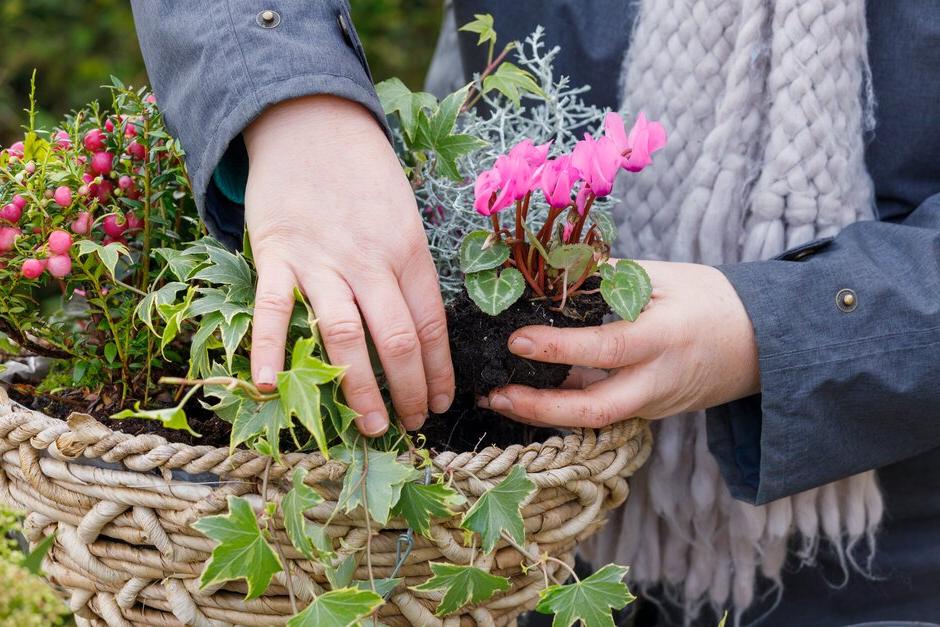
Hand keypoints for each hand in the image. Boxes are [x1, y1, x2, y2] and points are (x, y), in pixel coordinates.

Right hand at [243, 95, 453, 435]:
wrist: (311, 124)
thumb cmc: (364, 178)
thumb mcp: (404, 218)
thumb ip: (409, 271)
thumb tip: (420, 333)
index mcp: (409, 252)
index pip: (430, 326)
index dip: (437, 372)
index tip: (439, 404)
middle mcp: (371, 260)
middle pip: (396, 340)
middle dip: (407, 392)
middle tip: (409, 426)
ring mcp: (322, 259)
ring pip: (344, 335)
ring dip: (359, 388)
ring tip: (369, 426)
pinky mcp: (277, 253)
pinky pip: (273, 309)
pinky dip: (269, 349)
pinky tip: (268, 387)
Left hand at [479, 261, 759, 425]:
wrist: (761, 344)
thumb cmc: (710, 301)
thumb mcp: (664, 276)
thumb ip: (608, 275)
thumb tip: (554, 266)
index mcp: (664, 338)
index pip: (605, 348)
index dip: (558, 349)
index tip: (517, 340)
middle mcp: (658, 380)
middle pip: (595, 411)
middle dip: (539, 408)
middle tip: (494, 393)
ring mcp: (654, 404)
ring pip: (593, 421)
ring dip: (543, 414)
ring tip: (499, 398)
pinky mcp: (649, 413)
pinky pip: (602, 414)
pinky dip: (564, 408)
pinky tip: (530, 397)